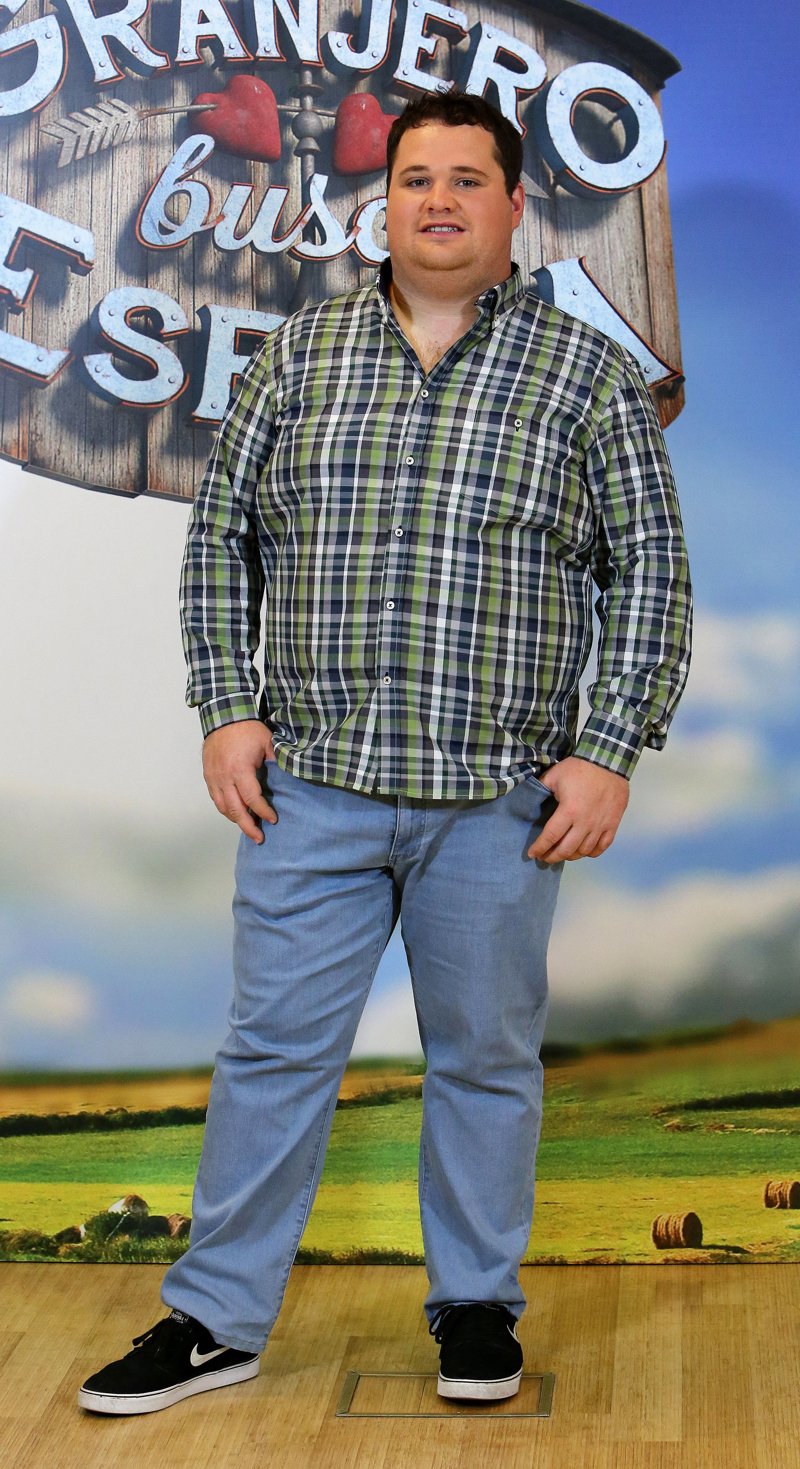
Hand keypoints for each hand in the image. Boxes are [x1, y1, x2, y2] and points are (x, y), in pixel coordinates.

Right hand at [202, 720, 277, 843]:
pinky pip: (216, 799)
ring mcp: (214, 778)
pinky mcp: (209, 777)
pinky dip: (226, 809)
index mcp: (240, 769)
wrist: (223, 717)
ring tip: (249, 828)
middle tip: (259, 838)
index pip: (252, 798)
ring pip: (223, 807)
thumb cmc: (246, 729)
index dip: (263, 812)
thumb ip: (276, 761)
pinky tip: (236, 814)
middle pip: (235, 810)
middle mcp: (224, 777)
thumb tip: (289, 777)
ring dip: (236, 820)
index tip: (273, 820)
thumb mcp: (267, 742)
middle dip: (248, 826)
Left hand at [527, 756, 628, 862]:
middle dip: (552, 856)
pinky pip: (602, 847)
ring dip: (570, 856)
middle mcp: (585, 823)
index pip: (550, 837)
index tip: (532, 854)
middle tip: (544, 857)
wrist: (608, 762)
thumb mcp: (554, 775)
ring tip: (562, 853)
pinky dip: (591, 852)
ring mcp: (600, 826)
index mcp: (568, 811)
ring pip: (584, 851)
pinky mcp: (613, 824)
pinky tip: (583, 851)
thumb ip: (541, 789)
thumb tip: (530, 800)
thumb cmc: (580, 768)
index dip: (540, 848)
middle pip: (566, 849)